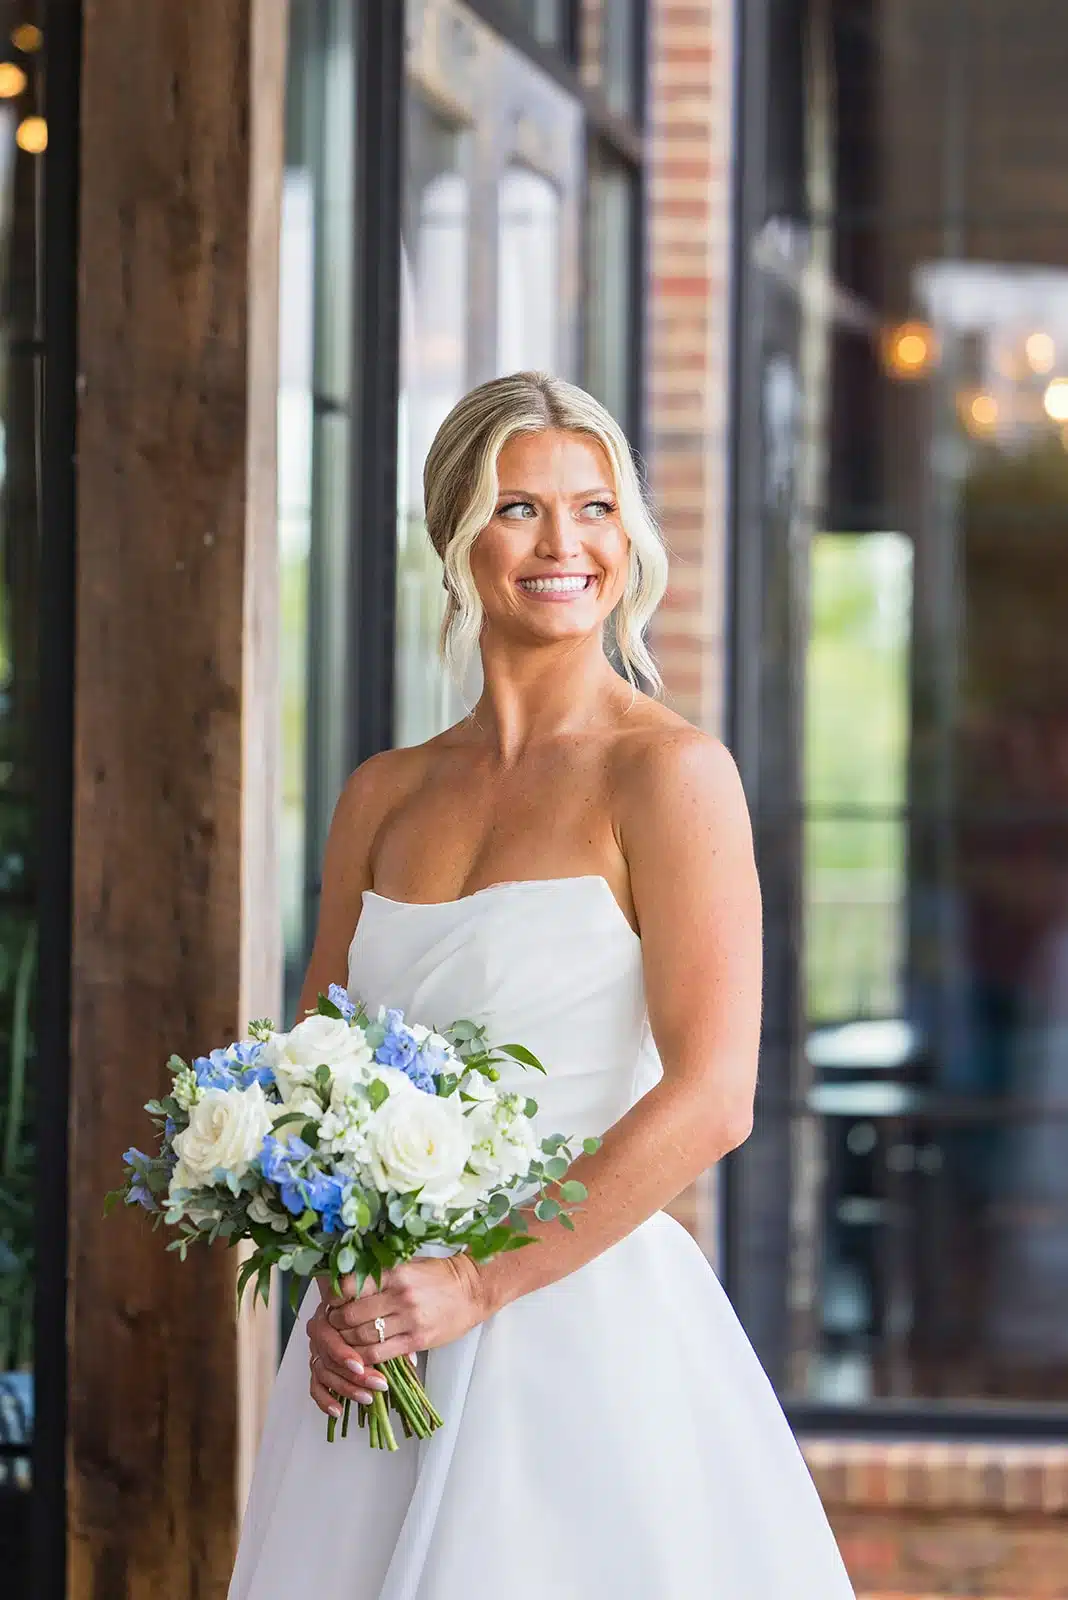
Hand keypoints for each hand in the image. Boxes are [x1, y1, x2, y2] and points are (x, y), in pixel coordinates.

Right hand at [307, 1298, 389, 1419]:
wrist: (363, 1299)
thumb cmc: (376, 1305)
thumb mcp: (382, 1310)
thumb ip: (391, 1332)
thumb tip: (409, 1359)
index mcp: (333, 1309)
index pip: (331, 1334)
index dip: (344, 1352)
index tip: (361, 1366)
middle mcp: (321, 1327)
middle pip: (329, 1356)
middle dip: (352, 1374)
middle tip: (376, 1384)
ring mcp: (317, 1347)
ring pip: (324, 1372)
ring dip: (346, 1388)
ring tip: (369, 1398)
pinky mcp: (317, 1364)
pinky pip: (315, 1385)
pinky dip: (324, 1399)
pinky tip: (337, 1411)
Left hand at [324, 1256, 486, 1365]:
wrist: (473, 1290)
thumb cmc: (439, 1275)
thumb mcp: (408, 1265)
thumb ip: (381, 1274)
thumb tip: (348, 1282)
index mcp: (395, 1273)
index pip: (351, 1286)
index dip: (335, 1297)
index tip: (331, 1301)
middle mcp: (400, 1296)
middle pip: (352, 1316)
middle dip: (337, 1323)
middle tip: (333, 1324)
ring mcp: (409, 1320)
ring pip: (363, 1337)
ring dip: (348, 1342)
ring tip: (345, 1340)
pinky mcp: (417, 1340)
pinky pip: (381, 1354)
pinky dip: (365, 1358)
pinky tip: (360, 1356)